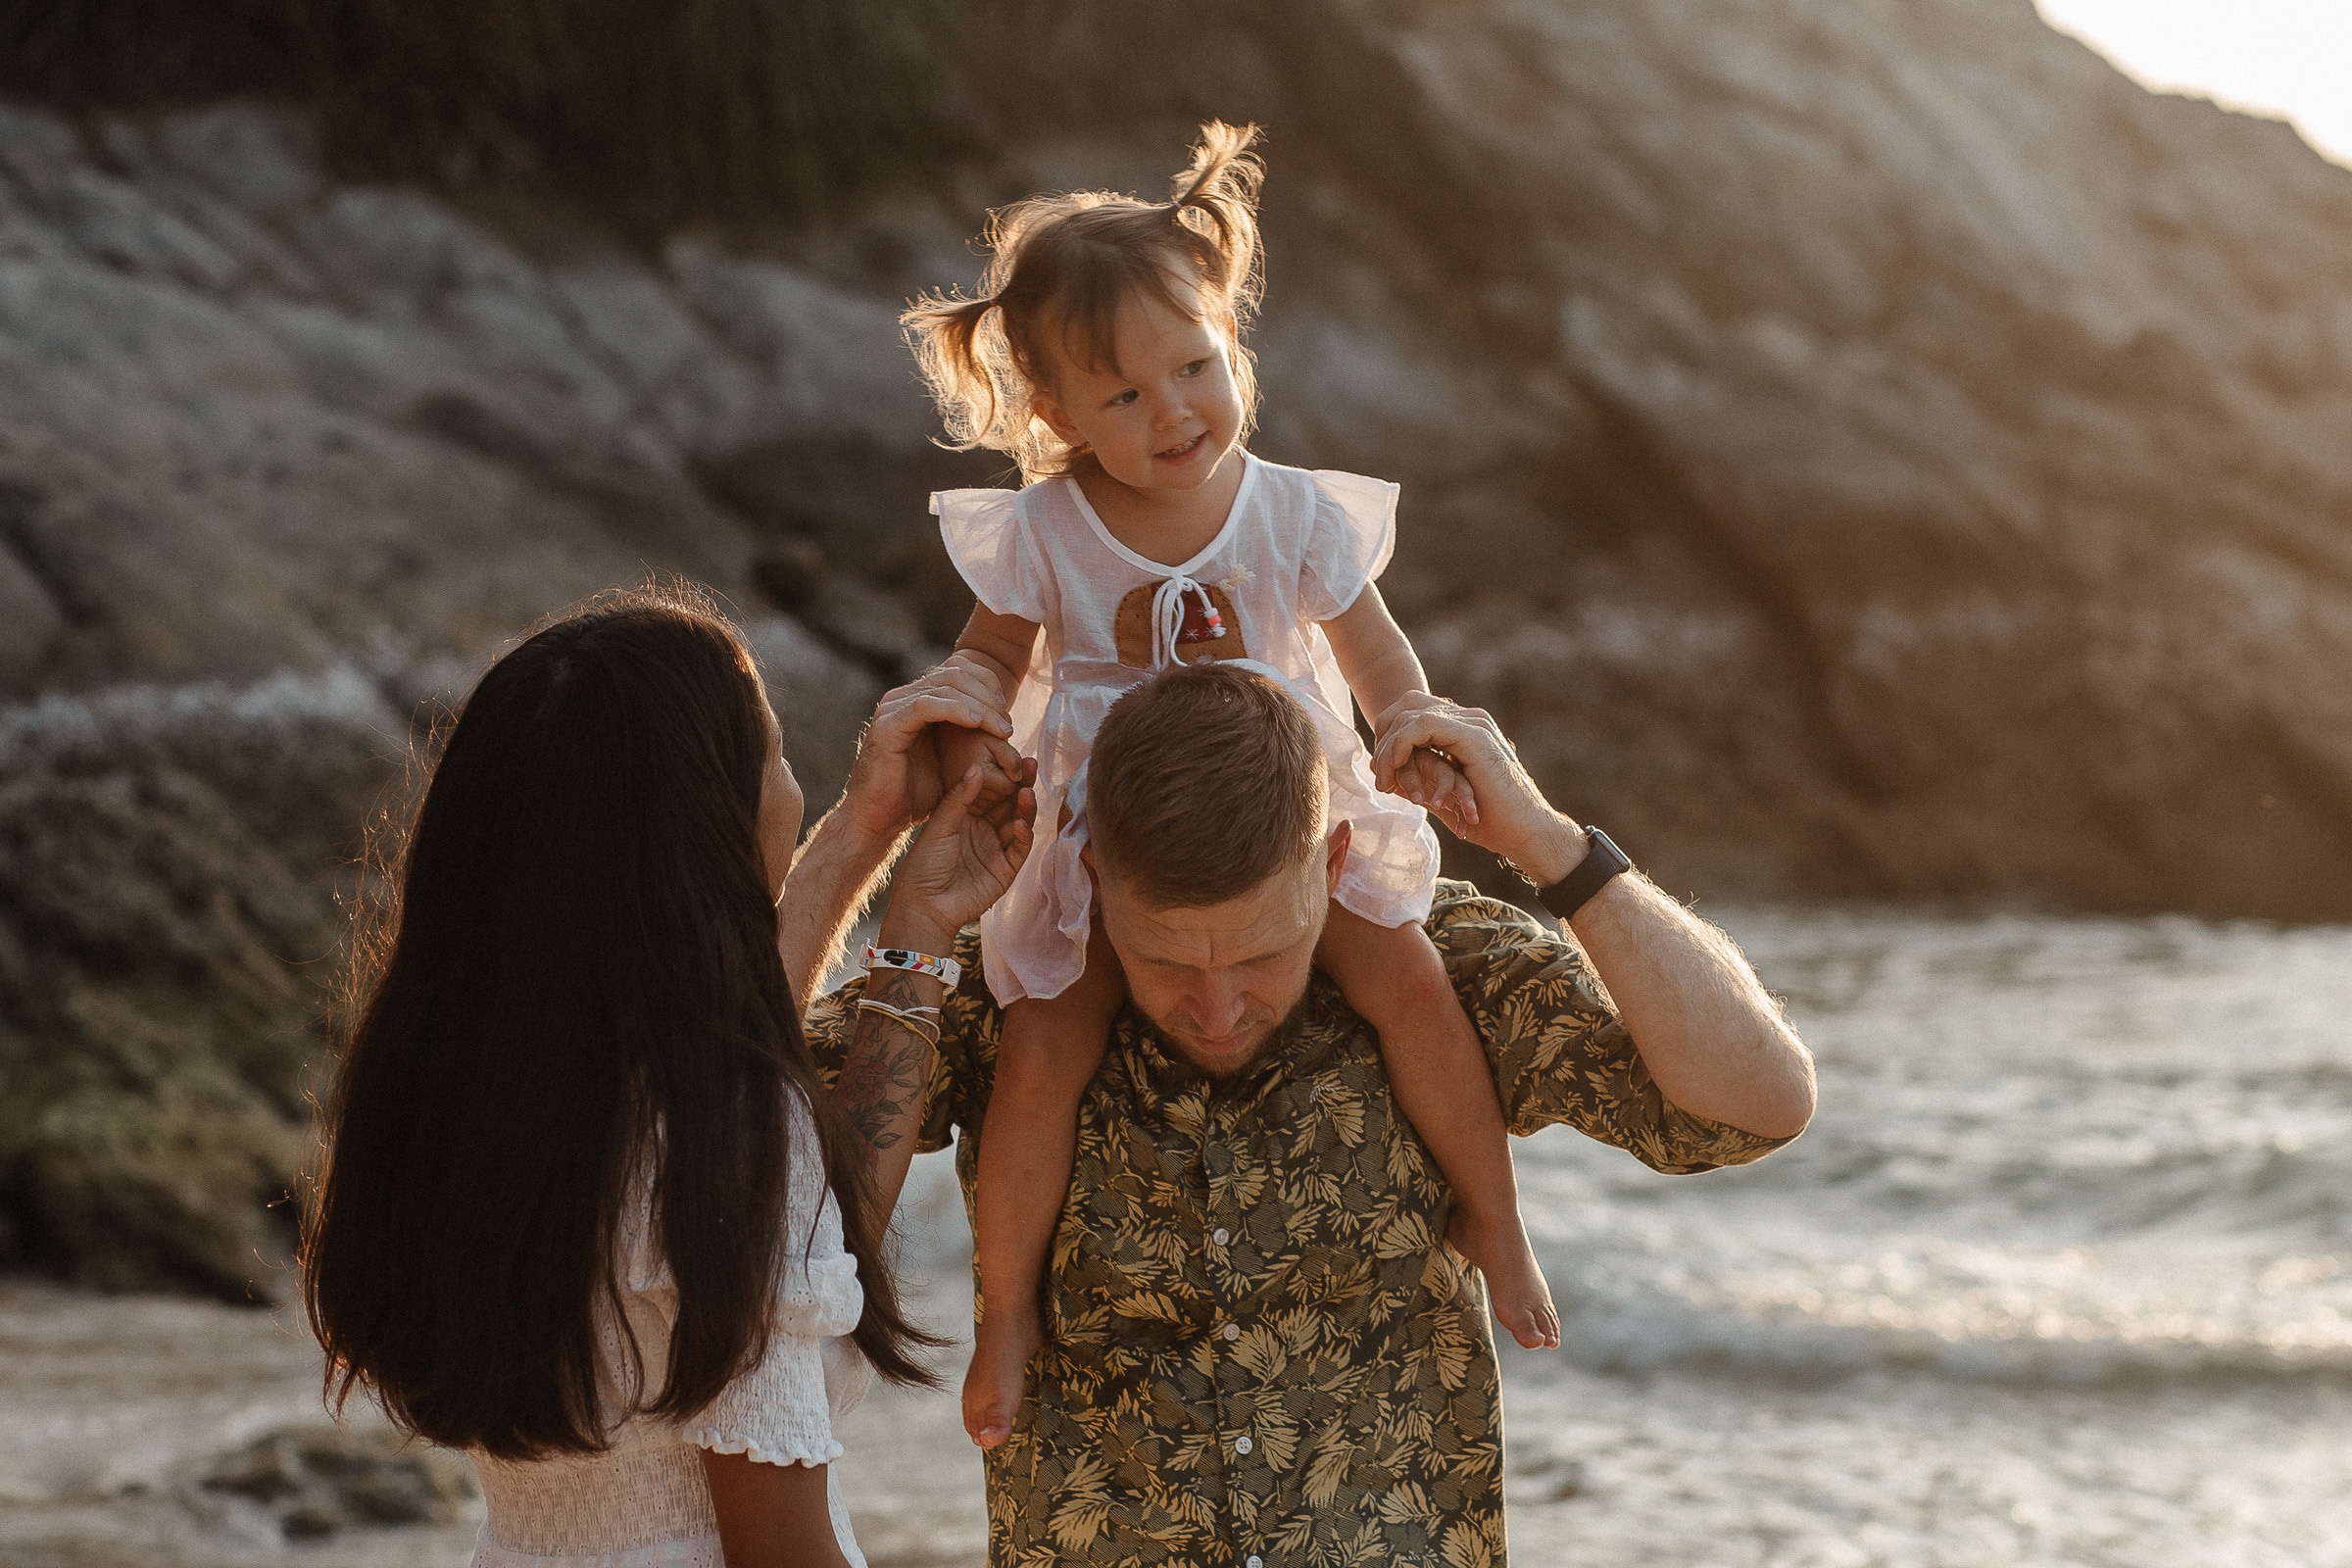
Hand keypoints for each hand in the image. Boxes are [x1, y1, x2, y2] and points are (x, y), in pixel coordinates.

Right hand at [839, 654, 1023, 841]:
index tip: (1006, 711)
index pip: (958, 671)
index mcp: (917, 700)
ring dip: (980, 705)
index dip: (987, 685)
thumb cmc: (914, 795)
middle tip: (1007, 724)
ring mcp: (894, 708)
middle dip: (988, 695)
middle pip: (955, 674)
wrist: (879, 819)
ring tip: (1001, 729)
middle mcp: (904, 698)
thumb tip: (1001, 725)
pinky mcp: (888, 724)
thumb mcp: (949, 761)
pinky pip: (927, 705)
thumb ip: (967, 737)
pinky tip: (976, 723)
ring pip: (945, 686)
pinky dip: (956, 710)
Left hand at [879, 762, 1035, 953]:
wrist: (923, 906)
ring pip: (1018, 822)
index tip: (1010, 753)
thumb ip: (960, 797)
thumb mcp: (940, 826)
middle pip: (1008, 803)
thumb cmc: (924, 865)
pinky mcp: (1005, 870)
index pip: (990, 790)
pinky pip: (1019, 849)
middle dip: (1020, 784)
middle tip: (1029, 764)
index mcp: (965, 816)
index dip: (1001, 774)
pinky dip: (1023, 835)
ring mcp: (996, 849)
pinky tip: (1020, 824)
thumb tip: (977, 766)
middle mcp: (984, 830)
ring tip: (1026, 792)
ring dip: (1024, 808)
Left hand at [1369, 693, 1582, 880]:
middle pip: (1408, 706)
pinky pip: (1420, 726)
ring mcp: (1473, 723)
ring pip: (1410, 716)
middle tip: (1379, 777)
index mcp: (1466, 728)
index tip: (1381, 771)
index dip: (1389, 736)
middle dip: (1384, 739)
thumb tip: (1386, 776)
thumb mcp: (1443, 795)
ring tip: (1384, 780)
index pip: (1414, 711)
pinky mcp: (1471, 736)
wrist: (1526, 831)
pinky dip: (1400, 747)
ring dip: (1389, 748)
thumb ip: (1418, 779)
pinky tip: (1394, 771)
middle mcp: (1470, 719)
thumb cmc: (1491, 821)